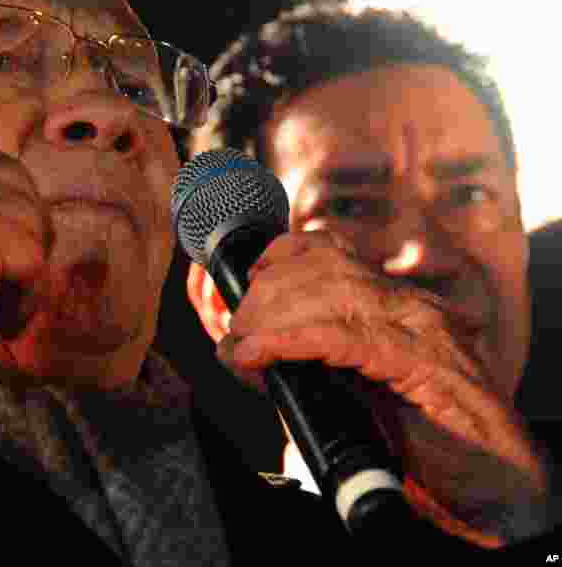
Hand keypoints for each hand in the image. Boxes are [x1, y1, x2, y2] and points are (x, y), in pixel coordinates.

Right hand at [0, 138, 52, 393]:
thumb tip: (11, 208)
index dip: (4, 198)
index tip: (6, 251)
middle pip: (6, 170)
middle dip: (29, 219)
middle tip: (23, 274)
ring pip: (26, 211)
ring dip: (30, 264)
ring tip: (7, 311)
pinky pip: (30, 255)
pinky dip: (29, 296)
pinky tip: (5, 326)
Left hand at [216, 231, 549, 545]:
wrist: (501, 488)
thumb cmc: (437, 449)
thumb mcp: (362, 394)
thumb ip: (319, 367)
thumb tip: (252, 357)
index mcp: (401, 307)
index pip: (331, 250)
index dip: (280, 256)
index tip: (249, 281)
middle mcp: (411, 308)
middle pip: (320, 267)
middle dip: (265, 295)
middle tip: (238, 333)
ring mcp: (419, 330)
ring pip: (324, 293)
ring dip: (268, 317)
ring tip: (243, 347)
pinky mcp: (417, 361)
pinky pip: (334, 334)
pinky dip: (284, 341)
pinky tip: (254, 355)